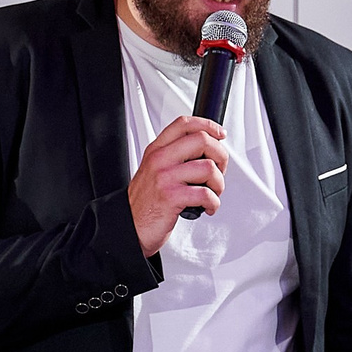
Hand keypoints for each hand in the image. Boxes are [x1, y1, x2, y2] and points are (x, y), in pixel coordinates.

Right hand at [129, 114, 226, 253]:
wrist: (130, 227)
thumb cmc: (146, 202)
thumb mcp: (154, 171)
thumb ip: (174, 157)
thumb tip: (206, 151)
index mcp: (157, 150)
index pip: (184, 124)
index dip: (207, 125)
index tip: (219, 134)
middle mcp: (160, 160)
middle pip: (202, 140)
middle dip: (220, 156)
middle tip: (218, 170)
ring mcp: (165, 178)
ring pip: (208, 167)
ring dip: (218, 183)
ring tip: (212, 193)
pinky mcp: (171, 197)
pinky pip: (205, 194)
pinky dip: (214, 203)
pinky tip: (207, 207)